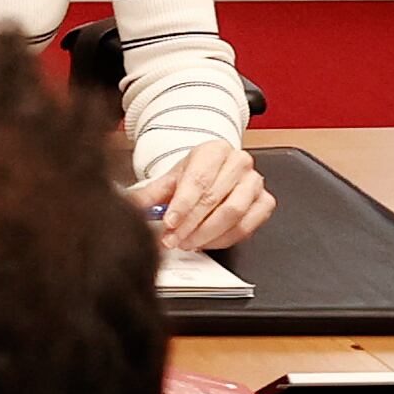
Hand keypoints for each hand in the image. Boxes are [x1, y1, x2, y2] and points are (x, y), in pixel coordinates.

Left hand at [132, 137, 273, 252]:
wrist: (214, 173)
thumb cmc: (193, 175)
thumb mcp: (169, 180)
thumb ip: (150, 195)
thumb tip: (128, 208)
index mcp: (215, 150)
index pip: (199, 180)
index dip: (183, 205)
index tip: (168, 223)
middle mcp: (239, 162)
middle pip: (214, 198)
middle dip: (190, 225)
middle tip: (172, 240)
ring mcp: (255, 182)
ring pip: (233, 213)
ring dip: (207, 234)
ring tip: (186, 243)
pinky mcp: (266, 201)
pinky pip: (247, 226)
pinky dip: (225, 239)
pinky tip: (206, 243)